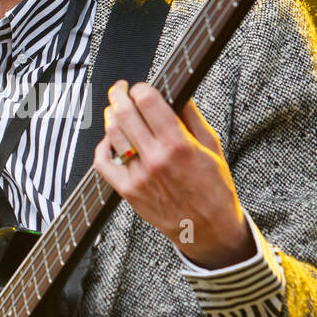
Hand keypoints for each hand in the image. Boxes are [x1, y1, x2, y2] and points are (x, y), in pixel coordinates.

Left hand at [93, 80, 254, 269]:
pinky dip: (102, 146)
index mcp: (179, 145)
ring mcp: (138, 177)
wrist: (208, 229)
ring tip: (116, 110)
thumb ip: (191, 117)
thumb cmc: (214, 189)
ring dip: (111, 116)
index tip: (142, 87)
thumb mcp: (213, 146)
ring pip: (111, 134)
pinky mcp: (127, 191)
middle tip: (121, 89)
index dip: (141, 88)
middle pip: (124, 113)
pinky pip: (103, 162)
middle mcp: (155, 159)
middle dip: (119, 94)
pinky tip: (110, 140)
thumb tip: (176, 91)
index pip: (148, 101)